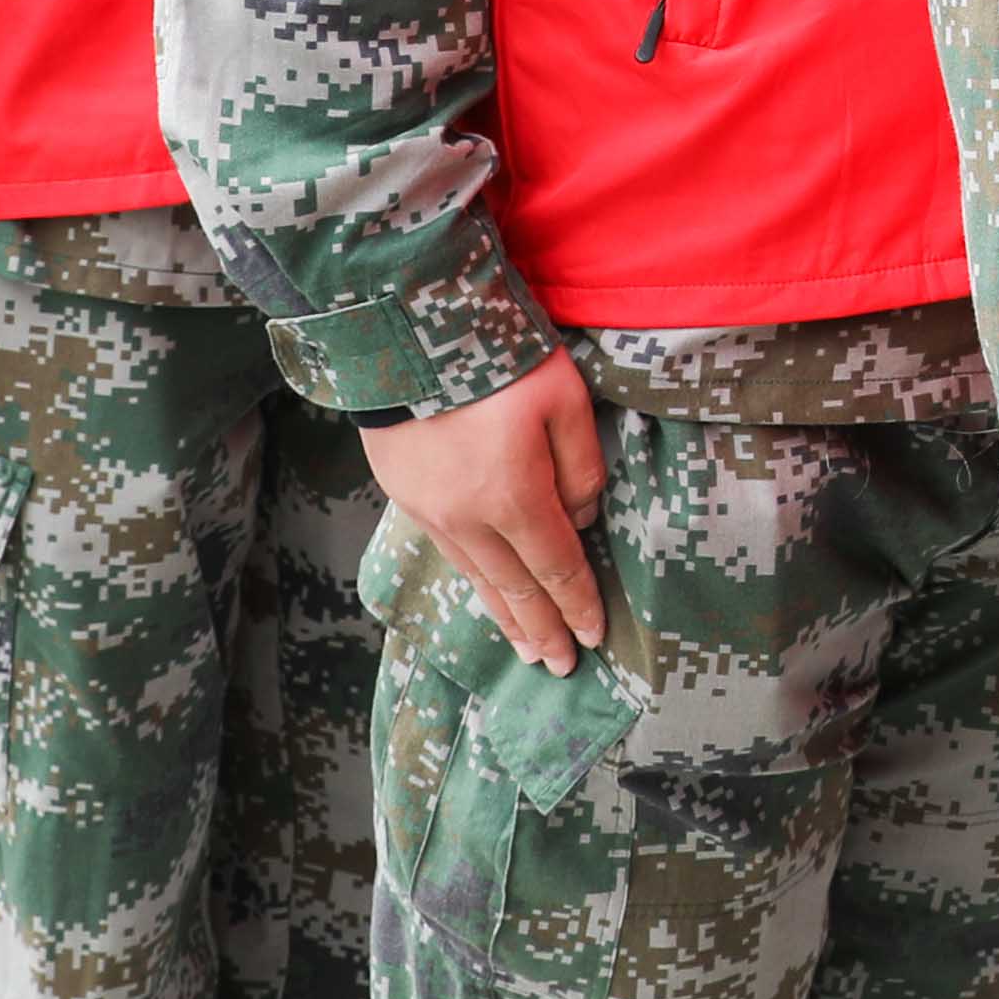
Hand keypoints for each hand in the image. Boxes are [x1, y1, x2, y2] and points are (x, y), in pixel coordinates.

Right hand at [367, 350, 609, 672]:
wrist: (408, 331)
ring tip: (525, 647)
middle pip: (515, 588)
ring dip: (505, 616)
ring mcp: (431, 512)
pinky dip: (473, 584)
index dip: (577, 604)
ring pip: (477, 579)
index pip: (556, 567)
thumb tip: (581, 518)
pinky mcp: (405, 497)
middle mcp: (469, 519)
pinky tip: (485, 594)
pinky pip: (449, 556)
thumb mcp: (566, 400)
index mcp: (515, 497)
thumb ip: (581, 466)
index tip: (593, 637)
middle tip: (560, 666)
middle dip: (541, 629)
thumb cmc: (500, 358)